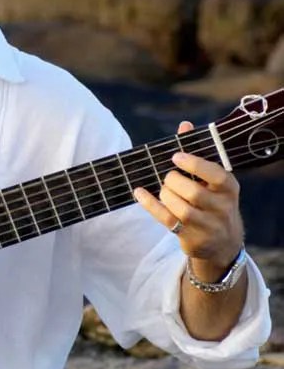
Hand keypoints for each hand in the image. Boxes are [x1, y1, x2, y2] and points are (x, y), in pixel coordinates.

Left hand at [133, 121, 243, 280]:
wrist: (222, 242)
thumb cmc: (212, 201)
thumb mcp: (211, 180)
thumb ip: (197, 153)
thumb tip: (185, 125)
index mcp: (229, 188)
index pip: (216, 174)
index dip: (194, 164)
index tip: (175, 156)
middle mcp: (222, 207)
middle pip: (194, 193)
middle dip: (173, 181)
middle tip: (168, 178)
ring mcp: (208, 225)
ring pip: (181, 209)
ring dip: (165, 195)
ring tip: (163, 190)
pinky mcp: (192, 238)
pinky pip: (167, 220)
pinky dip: (150, 205)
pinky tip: (139, 193)